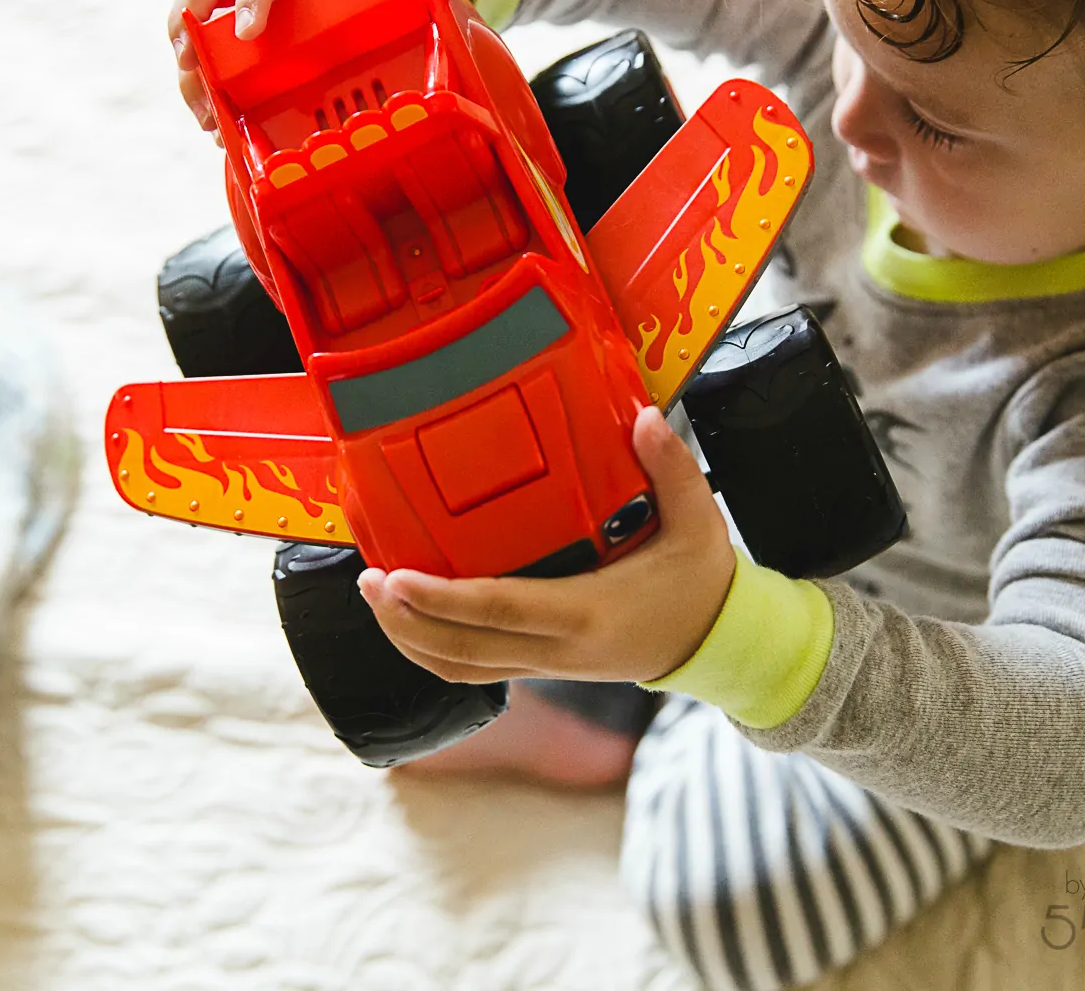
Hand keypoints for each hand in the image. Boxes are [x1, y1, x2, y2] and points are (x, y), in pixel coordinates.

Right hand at [168, 0, 478, 133]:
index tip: (248, 33)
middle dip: (188, 23)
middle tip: (189, 67)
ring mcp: (266, 6)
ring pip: (205, 24)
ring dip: (194, 70)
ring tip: (206, 117)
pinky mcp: (266, 38)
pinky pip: (225, 59)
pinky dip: (215, 92)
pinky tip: (220, 130)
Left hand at [356, 407, 737, 683]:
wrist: (715, 643)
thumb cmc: (700, 582)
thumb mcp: (698, 522)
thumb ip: (671, 468)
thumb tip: (644, 417)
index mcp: (587, 613)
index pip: (499, 610)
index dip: (441, 600)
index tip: (397, 577)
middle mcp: (559, 648)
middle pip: (462, 650)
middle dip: (405, 620)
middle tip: (369, 580)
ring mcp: (547, 665)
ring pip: (461, 668)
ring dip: (410, 639)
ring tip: (376, 597)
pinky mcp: (542, 666)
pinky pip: (475, 667)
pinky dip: (435, 648)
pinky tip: (411, 617)